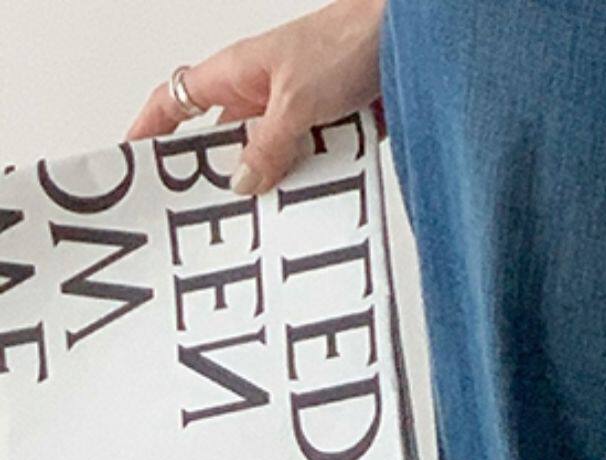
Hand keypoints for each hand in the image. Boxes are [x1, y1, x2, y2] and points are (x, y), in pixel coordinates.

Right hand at [126, 0, 385, 194]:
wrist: (414, 35)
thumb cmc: (347, 39)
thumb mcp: (296, 99)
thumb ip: (268, 144)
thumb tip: (239, 182)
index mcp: (234, 75)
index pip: (173, 103)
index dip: (148, 133)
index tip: (132, 169)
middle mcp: (263, 94)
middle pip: (228, 145)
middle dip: (227, 180)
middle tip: (219, 220)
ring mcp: (301, 111)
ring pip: (277, 160)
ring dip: (283, 184)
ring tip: (281, 220)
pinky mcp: (338, 126)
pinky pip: (319, 162)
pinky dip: (323, 179)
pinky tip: (328, 201)